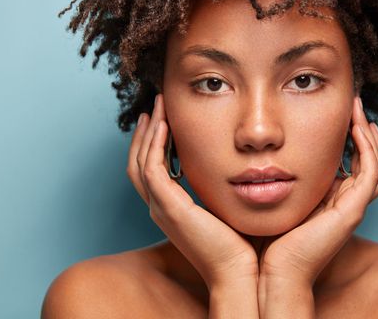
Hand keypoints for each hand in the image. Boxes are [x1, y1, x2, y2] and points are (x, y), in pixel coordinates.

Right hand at [126, 94, 258, 288]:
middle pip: (138, 162)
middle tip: (154, 106)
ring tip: (157, 107)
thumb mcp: (223, 207)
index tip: (162, 120)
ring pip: (141, 161)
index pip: (151, 170)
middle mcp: (160, 208)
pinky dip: (155, 145)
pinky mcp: (169, 208)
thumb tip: (231, 166)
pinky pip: (153, 168)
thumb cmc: (238, 242)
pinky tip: (165, 125)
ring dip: (148, 132)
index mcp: (170, 209)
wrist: (239, 271)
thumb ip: (218, 187)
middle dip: (145, 133)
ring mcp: (161, 209)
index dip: (152, 144)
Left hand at [258, 96, 377, 285]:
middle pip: (373, 161)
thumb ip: (288, 179)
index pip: (358, 164)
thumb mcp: (283, 198)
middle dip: (366, 131)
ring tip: (359, 111)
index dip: (355, 139)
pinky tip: (357, 128)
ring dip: (371, 135)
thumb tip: (272, 156)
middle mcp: (349, 203)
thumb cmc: (274, 238)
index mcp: (336, 200)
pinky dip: (368, 148)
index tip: (343, 114)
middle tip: (356, 105)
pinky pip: (371, 172)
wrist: (277, 270)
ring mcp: (354, 207)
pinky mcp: (353, 210)